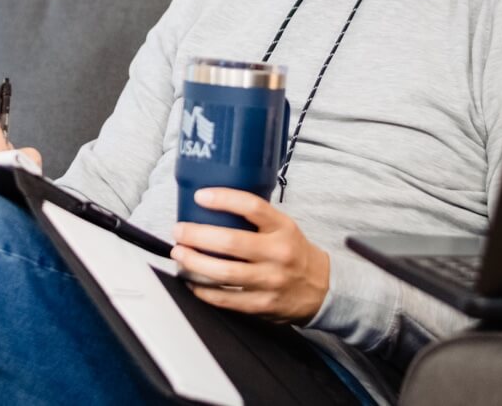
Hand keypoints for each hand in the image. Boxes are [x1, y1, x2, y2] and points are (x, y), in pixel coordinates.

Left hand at [171, 188, 329, 324]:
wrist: (321, 288)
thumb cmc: (294, 253)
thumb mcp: (284, 227)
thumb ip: (255, 217)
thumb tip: (213, 205)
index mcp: (283, 229)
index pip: (252, 207)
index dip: (223, 199)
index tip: (201, 196)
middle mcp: (278, 254)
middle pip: (231, 243)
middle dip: (197, 236)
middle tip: (179, 231)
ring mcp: (270, 281)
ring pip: (224, 273)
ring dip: (195, 263)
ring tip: (180, 254)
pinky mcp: (262, 305)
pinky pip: (225, 299)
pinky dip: (203, 291)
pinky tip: (192, 282)